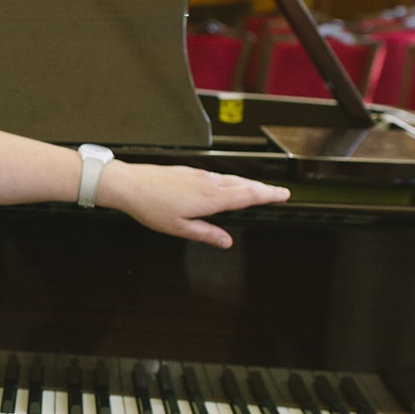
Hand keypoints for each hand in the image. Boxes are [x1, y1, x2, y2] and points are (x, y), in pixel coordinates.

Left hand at [100, 161, 289, 248]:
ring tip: (260, 190)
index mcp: (211, 198)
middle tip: (279, 192)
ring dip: (248, 184)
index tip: (283, 195)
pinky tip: (227, 184)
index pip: (247, 196)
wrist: (131, 184)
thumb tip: (226, 241)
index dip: (267, 196)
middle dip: (263, 189)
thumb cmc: (151, 206)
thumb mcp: (180, 228)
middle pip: (243, 185)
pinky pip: (217, 175)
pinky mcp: (189, 172)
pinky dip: (230, 180)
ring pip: (231, 178)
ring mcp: (199, 175)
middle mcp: (208, 183)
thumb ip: (206, 234)